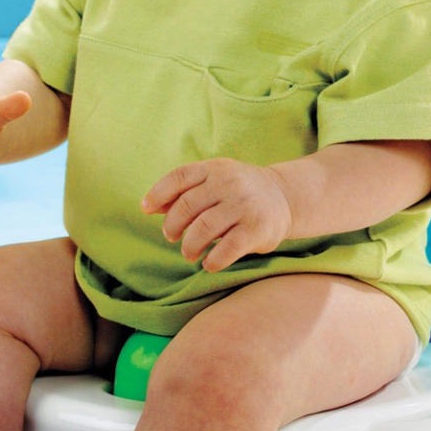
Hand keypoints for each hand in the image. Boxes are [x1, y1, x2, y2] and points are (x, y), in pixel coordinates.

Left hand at [144, 157, 293, 271]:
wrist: (285, 196)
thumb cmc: (238, 192)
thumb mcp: (214, 181)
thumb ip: (184, 192)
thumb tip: (149, 206)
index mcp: (215, 168)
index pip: (179, 177)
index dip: (158, 193)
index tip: (145, 210)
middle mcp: (229, 183)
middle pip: (186, 206)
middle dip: (172, 226)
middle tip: (172, 238)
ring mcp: (244, 205)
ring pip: (202, 229)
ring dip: (190, 246)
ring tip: (190, 253)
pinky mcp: (256, 229)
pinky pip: (226, 249)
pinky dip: (212, 260)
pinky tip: (209, 263)